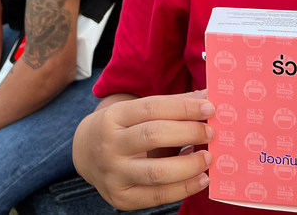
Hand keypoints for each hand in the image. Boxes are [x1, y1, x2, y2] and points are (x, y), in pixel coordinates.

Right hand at [72, 90, 214, 210]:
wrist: (85, 154)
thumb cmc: (120, 128)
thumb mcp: (134, 110)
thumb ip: (170, 105)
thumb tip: (207, 98)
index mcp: (113, 116)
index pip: (152, 107)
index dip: (183, 107)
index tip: (209, 107)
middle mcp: (110, 145)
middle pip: (153, 136)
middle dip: (188, 133)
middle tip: (211, 132)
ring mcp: (114, 174)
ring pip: (156, 172)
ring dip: (189, 165)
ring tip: (208, 158)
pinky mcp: (121, 198)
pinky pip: (157, 196)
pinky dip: (184, 189)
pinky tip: (201, 179)